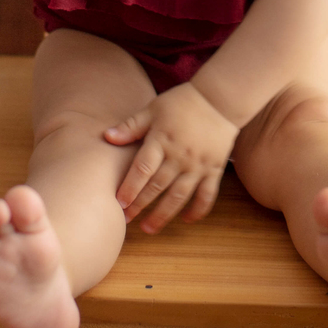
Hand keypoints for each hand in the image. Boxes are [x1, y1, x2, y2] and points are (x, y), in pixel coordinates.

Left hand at [104, 84, 237, 231]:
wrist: (219, 99)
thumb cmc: (182, 102)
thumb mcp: (153, 109)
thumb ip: (131, 126)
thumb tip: (107, 136)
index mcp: (162, 140)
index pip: (143, 169)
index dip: (130, 187)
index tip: (119, 203)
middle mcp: (179, 156)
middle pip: (157, 186)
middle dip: (140, 205)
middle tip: (126, 221)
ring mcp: (198, 165)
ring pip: (179, 196)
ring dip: (163, 214)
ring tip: (149, 229)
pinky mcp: (214, 169)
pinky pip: (207, 195)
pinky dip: (198, 210)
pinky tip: (187, 220)